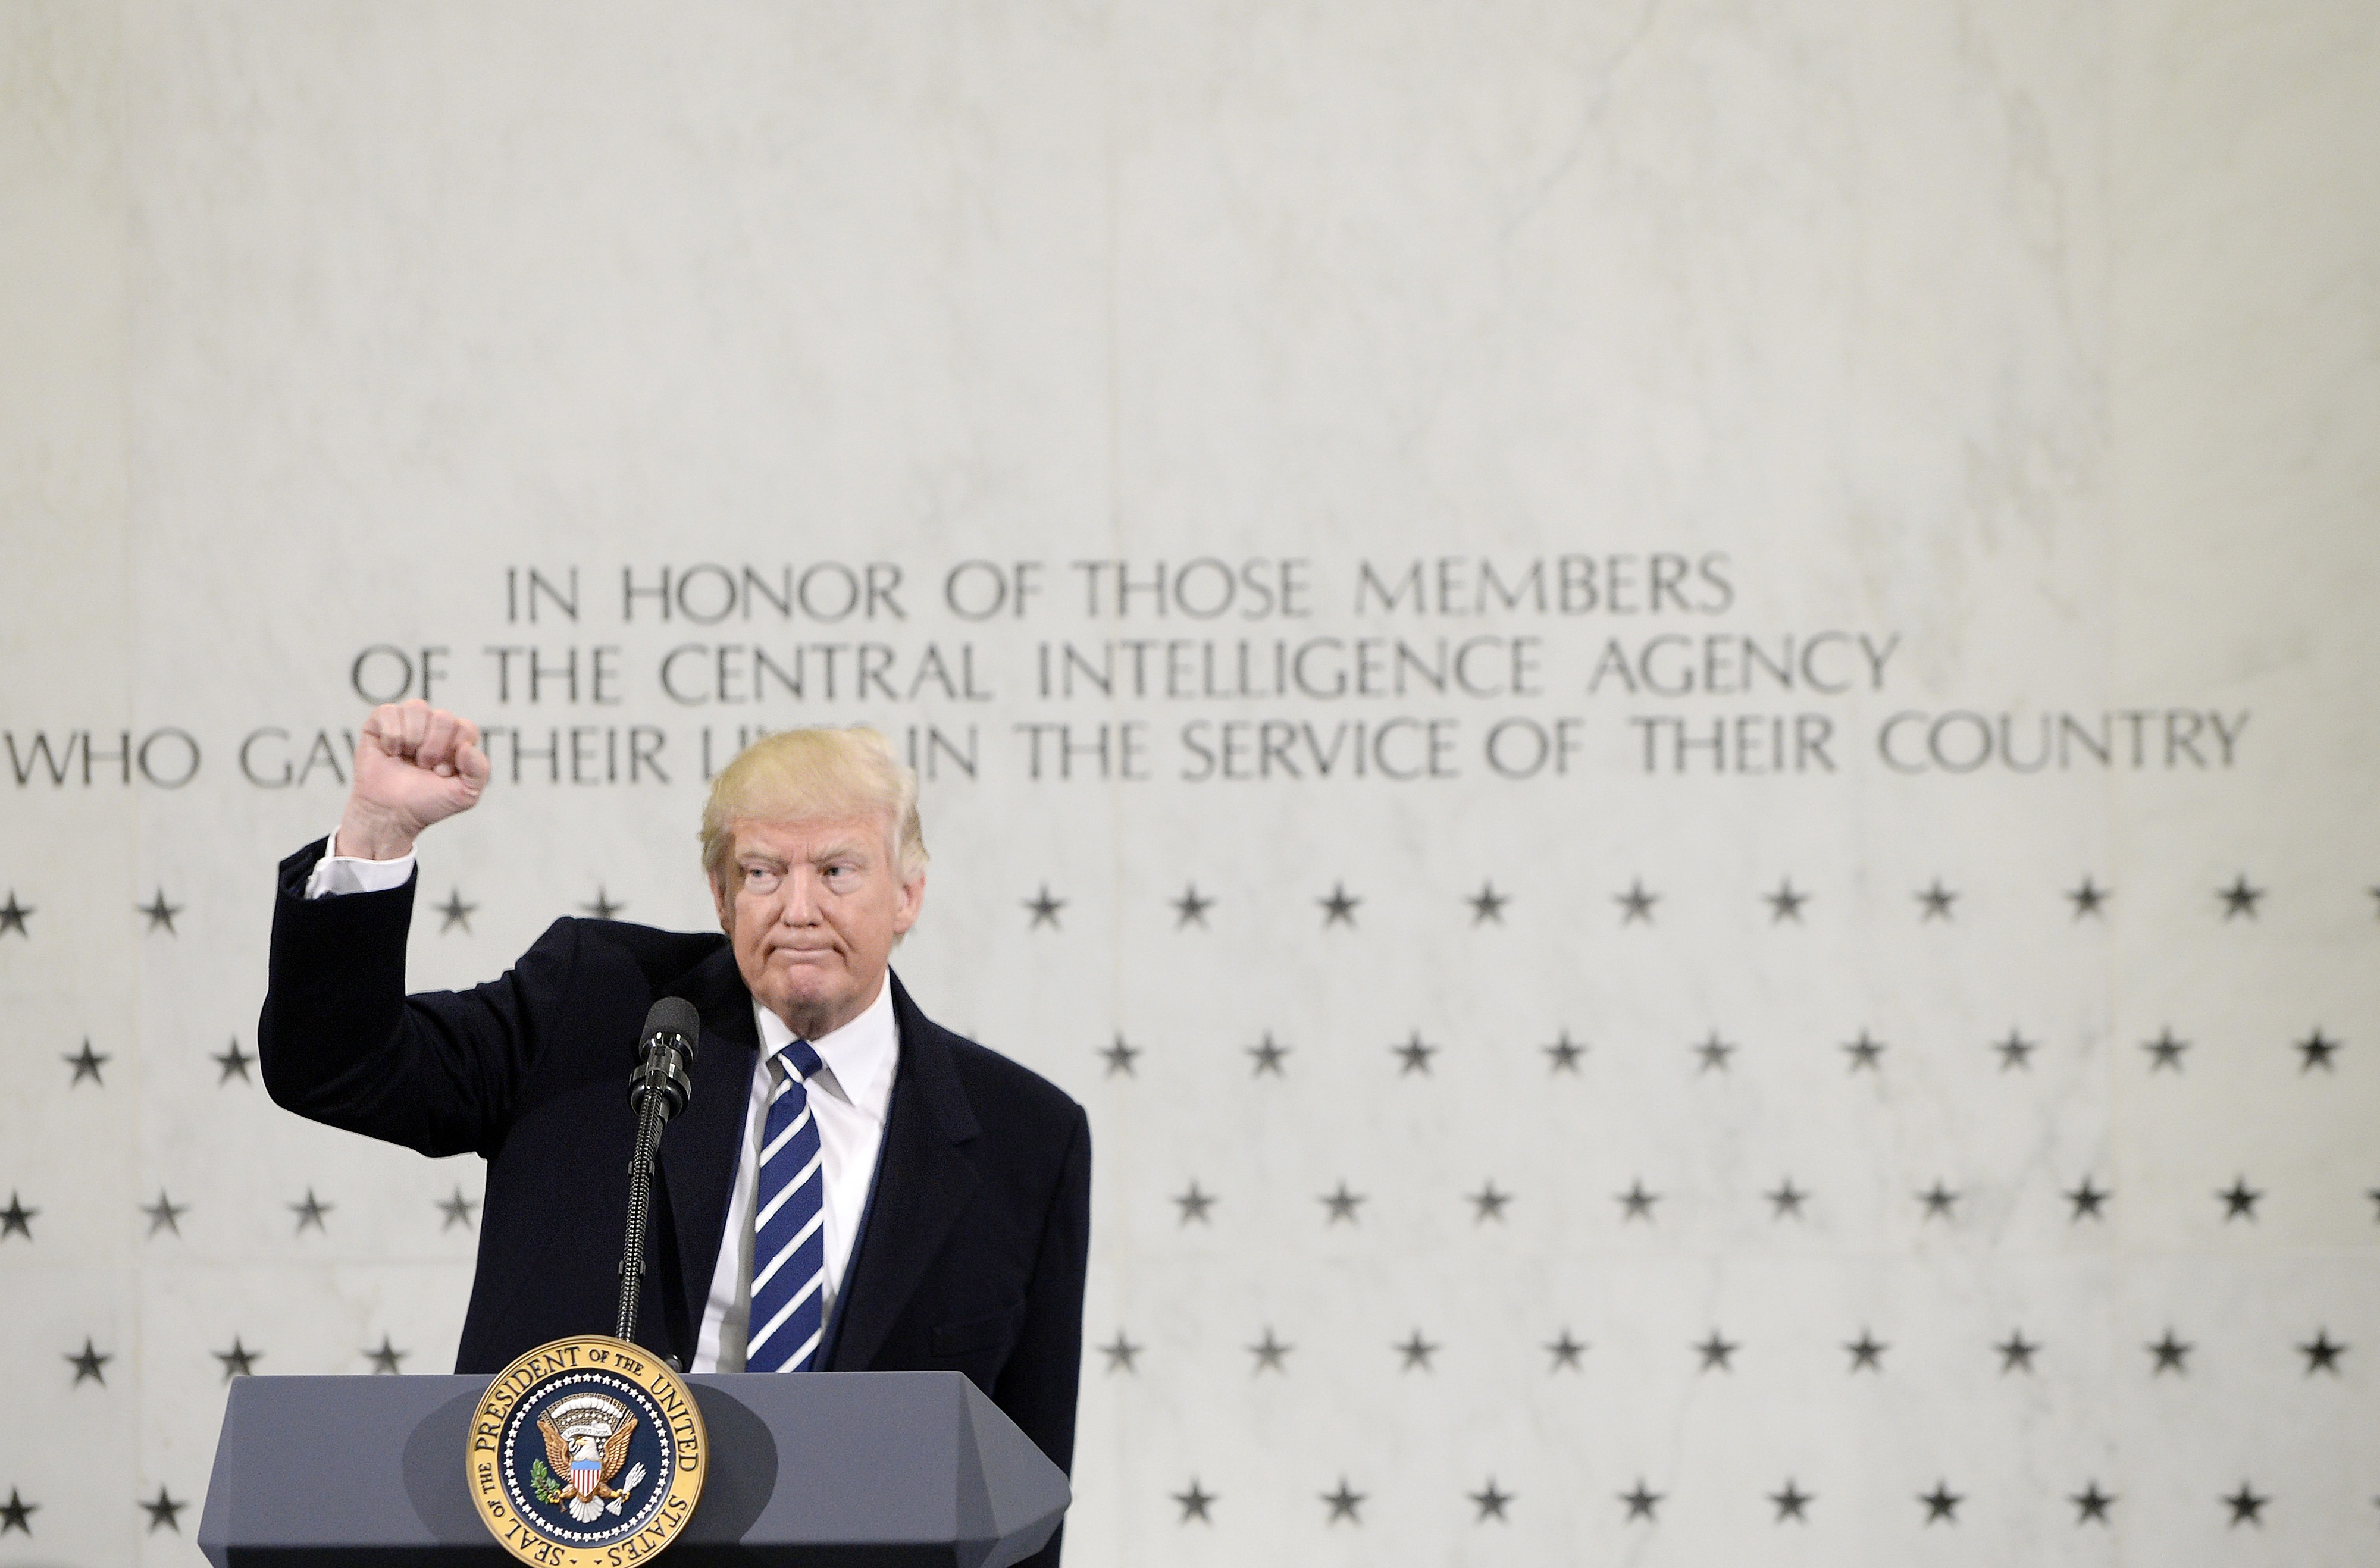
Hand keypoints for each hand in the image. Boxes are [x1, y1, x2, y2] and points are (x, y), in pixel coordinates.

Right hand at [336, 699, 490, 859]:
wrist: (390, 813)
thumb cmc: (427, 802)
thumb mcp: (465, 794)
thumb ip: (479, 771)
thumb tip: (468, 747)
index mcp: (455, 740)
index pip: (466, 728)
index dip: (454, 751)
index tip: (442, 771)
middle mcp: (433, 727)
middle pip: (443, 717)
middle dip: (434, 747)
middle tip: (423, 766)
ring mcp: (407, 723)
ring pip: (417, 707)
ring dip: (413, 738)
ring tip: (406, 757)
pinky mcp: (380, 723)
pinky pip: (389, 711)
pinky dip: (391, 735)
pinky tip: (390, 751)